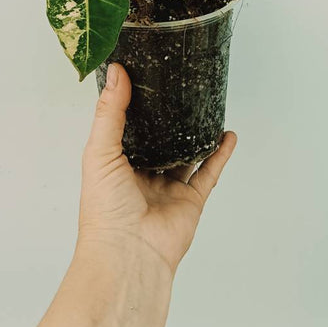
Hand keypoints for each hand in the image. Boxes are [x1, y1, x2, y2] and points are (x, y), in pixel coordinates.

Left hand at [77, 62, 237, 278]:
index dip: (134, 105)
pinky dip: (220, 154)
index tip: (144, 76)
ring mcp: (168, 188)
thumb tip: (116, 73)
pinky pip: (209, 172)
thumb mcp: (100, 151)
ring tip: (205, 106)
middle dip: (168, 118)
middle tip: (179, 87)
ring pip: (186, 154)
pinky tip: (227, 135)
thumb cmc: (105, 211)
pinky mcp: (191, 200)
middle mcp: (142, 174)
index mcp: (116, 164)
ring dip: (196, 133)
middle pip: (159, 139)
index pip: (126, 128)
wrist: (129, 254)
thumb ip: (110, 112)